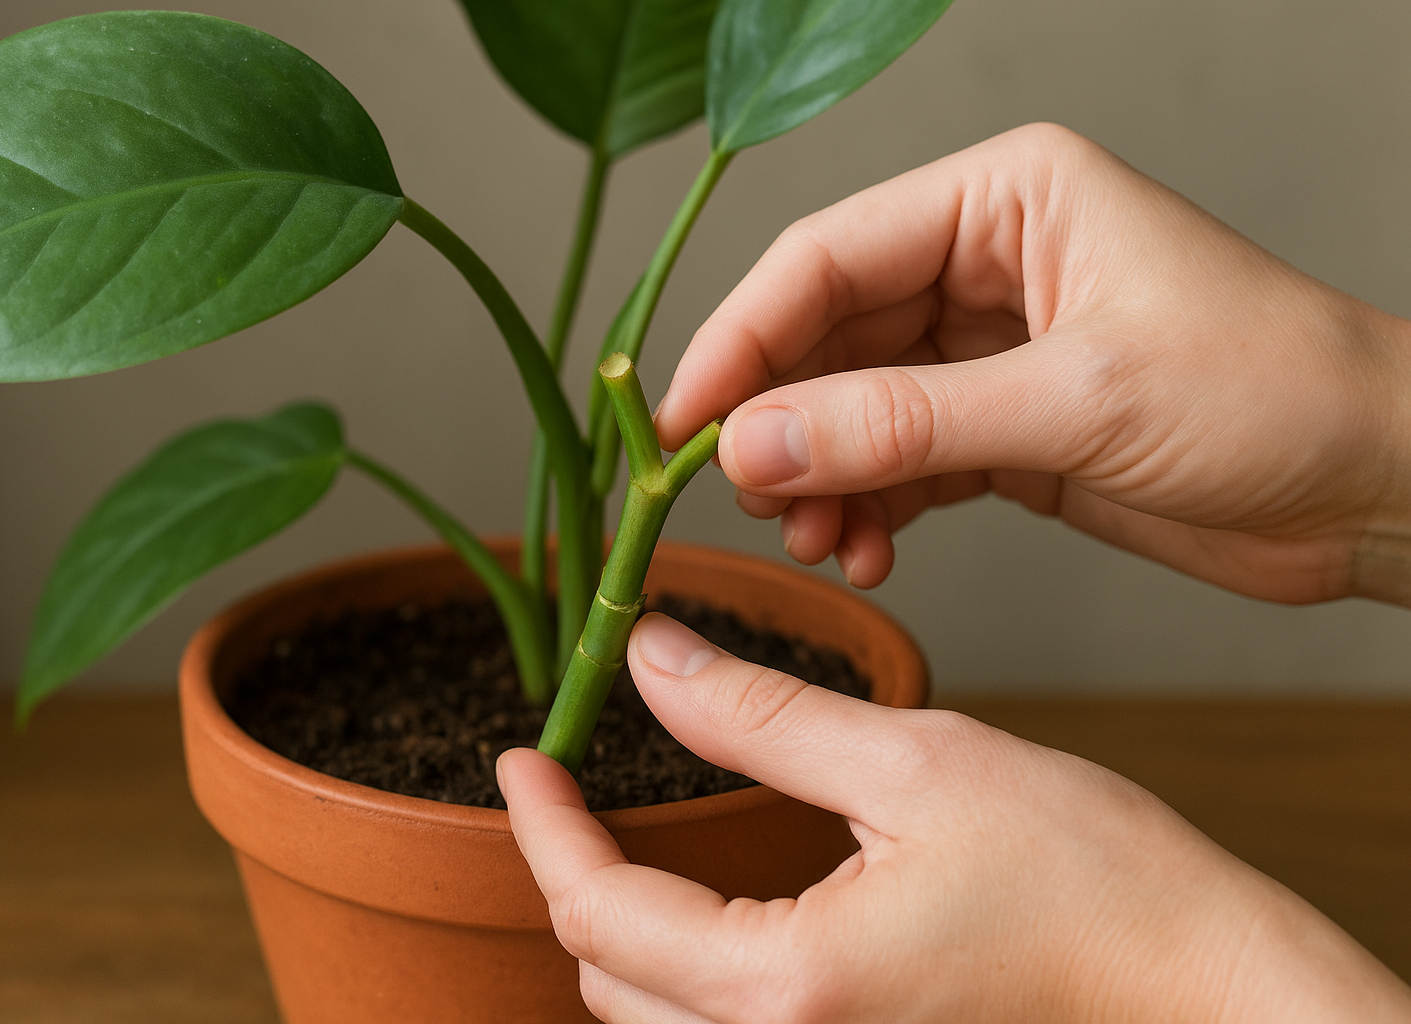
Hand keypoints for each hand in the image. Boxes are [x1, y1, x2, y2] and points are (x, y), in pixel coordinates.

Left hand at [499, 614, 1410, 1022]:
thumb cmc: (1095, 883)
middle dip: (574, 875)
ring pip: (650, 1020)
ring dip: (621, 929)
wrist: (1204, 988)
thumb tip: (648, 660)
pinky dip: (681, 970)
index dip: (543, 824)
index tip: (521, 756)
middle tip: (570, 782)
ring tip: (625, 834)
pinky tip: (707, 904)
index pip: (597, 909)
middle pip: (606, 978)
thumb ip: (762, 716)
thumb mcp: (915, 764)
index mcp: (786, 987)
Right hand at [654, 123, 1410, 605]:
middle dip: (781, 424)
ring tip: (819, 543)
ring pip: (856, 407)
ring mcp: (994, 347)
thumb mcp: (1077, 402)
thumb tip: (754, 444)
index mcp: (1005, 199)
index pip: (826, 256)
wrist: (1378, 486)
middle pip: (828, 335)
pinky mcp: (1009, 426)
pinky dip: (872, 508)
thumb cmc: (1274, 396)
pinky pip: (901, 460)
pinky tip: (867, 554)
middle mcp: (988, 261)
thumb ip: (904, 424)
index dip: (741, 341)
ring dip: (822, 479)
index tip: (679, 423)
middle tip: (744, 501)